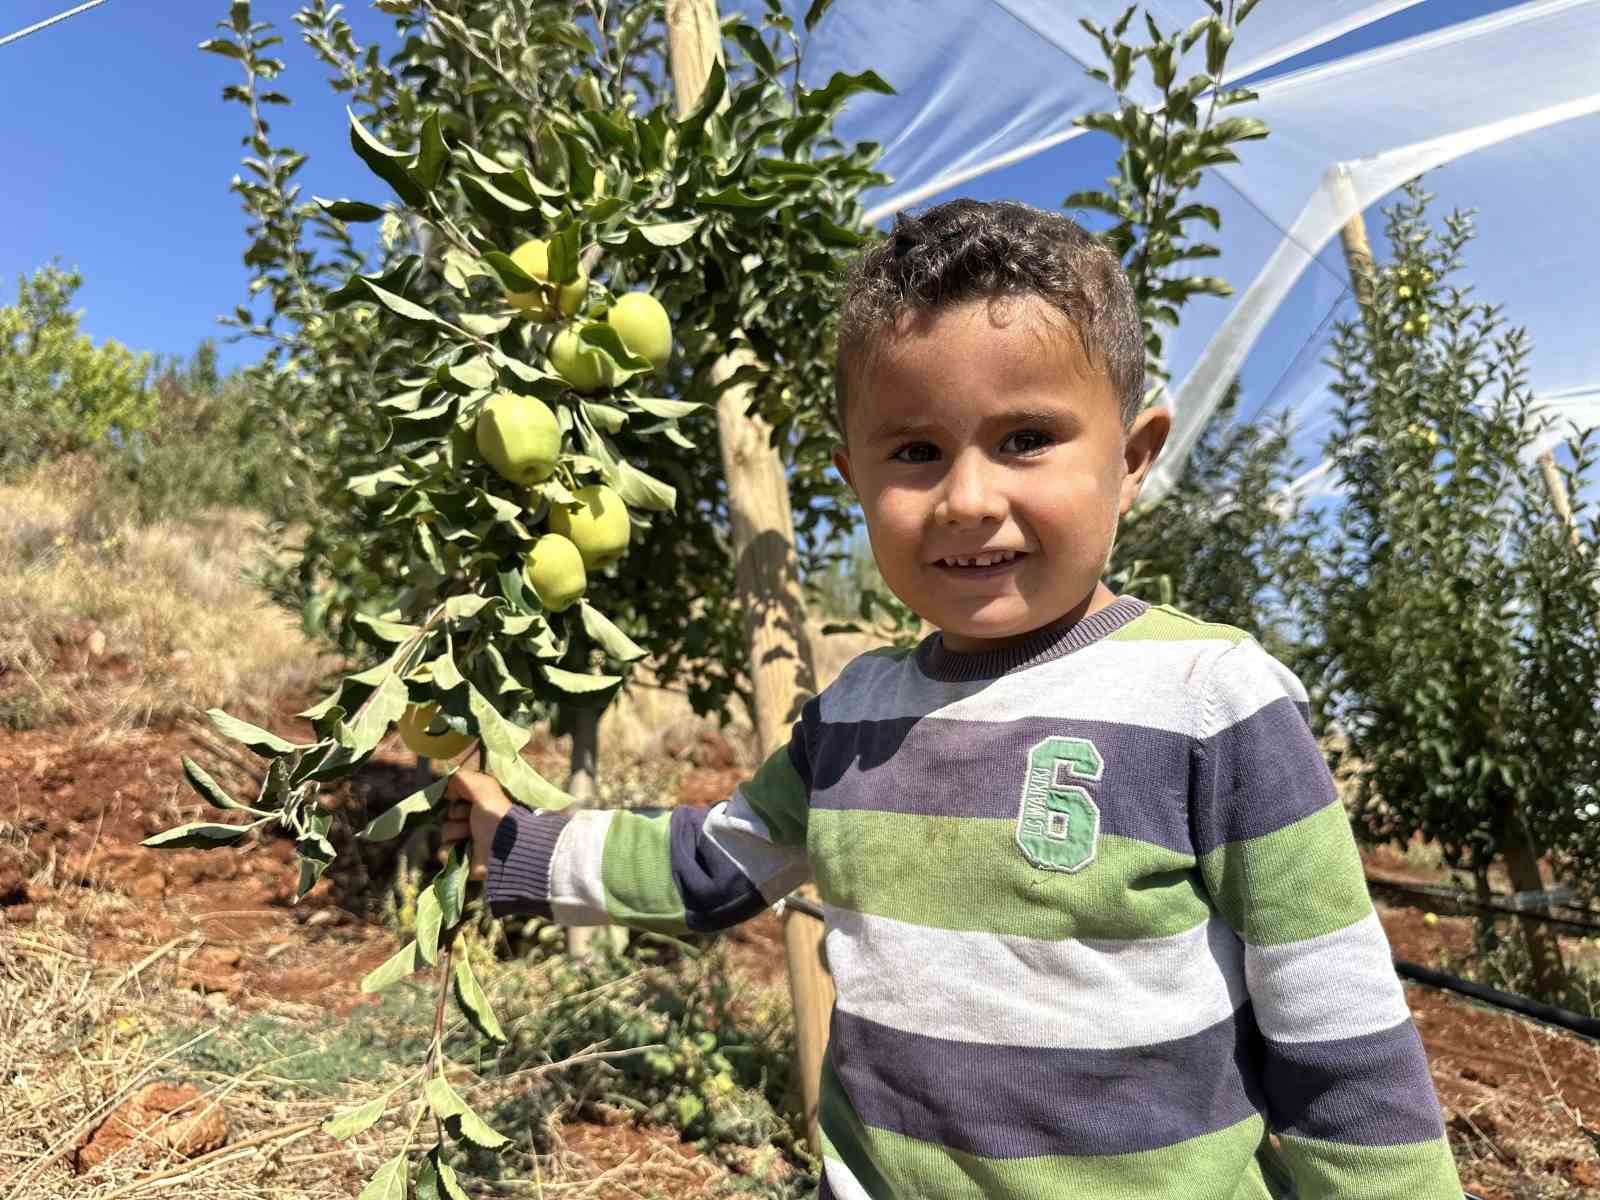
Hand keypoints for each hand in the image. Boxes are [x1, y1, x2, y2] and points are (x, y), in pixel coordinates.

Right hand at [441, 768, 512, 883]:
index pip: (455, 797)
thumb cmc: (495, 816)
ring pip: (444, 833)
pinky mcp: (462, 860)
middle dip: (456, 815)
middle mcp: (474, 821)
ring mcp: (467, 841)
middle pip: (448, 814)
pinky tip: (462, 849)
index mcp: (481, 805)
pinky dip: (450, 851)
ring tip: (470, 835)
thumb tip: (447, 791)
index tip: (463, 798)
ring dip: (455, 832)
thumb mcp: (483, 787)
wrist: (502, 849)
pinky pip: (443, 852)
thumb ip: (463, 779)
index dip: (456, 797)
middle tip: (470, 819)